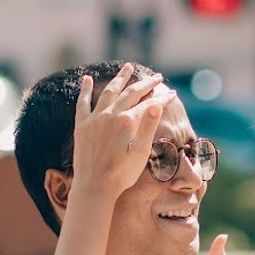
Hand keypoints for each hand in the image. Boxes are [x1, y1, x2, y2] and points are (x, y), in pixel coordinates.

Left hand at [71, 68, 169, 202]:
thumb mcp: (140, 153)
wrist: (94, 187)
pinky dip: (85, 89)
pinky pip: (83, 102)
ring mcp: (94, 119)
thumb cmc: (121, 175)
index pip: (149, 104)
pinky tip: (86, 78)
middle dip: (145, 83)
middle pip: (130, 93)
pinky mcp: (82, 126)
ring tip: (128, 67)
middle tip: (157, 76)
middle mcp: (110, 115)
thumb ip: (148, 127)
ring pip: (109, 92)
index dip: (163, 98)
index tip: (173, 93)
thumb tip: (156, 104)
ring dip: (120, 78)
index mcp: (126, 121)